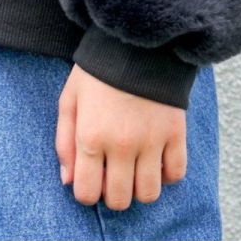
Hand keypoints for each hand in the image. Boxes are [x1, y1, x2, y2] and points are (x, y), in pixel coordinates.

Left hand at [55, 63, 186, 210]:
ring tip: (134, 167)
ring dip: (140, 187)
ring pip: (149, 194)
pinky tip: (156, 158)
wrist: (136, 39)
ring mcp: (151, 141)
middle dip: (113, 193)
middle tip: (112, 172)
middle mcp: (121, 144)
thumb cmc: (97, 70)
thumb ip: (64, 141)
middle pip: (120, 200)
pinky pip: (176, 174)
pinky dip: (166, 173)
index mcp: (91, 136)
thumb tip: (68, 181)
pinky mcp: (175, 133)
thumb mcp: (70, 98)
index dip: (86, 191)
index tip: (91, 177)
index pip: (87, 193)